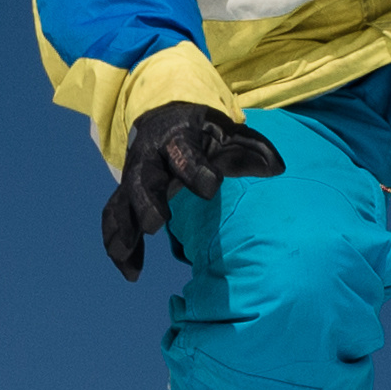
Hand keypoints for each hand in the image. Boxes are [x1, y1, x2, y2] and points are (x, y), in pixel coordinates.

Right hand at [101, 100, 287, 279]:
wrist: (165, 117)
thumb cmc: (205, 134)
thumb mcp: (229, 133)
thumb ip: (254, 149)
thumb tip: (277, 168)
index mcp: (177, 138)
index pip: (183, 152)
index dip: (194, 169)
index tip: (211, 188)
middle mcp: (149, 157)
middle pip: (141, 179)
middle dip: (146, 202)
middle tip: (155, 225)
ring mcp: (133, 177)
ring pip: (120, 203)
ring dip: (123, 232)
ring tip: (131, 264)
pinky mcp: (125, 195)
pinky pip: (114, 219)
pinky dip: (118, 246)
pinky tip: (132, 272)